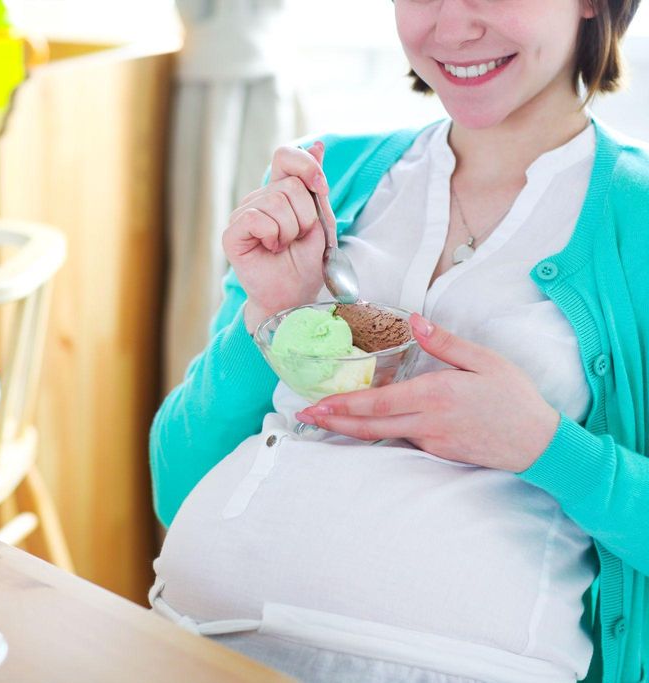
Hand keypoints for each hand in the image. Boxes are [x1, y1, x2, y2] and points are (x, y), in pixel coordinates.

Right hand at [223, 142, 335, 332]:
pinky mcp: (232, 234)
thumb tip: (318, 144)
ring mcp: (242, 215)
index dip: (306, 166)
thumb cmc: (306, 262)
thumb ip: (316, 185)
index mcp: (278, 191)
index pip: (285, 155)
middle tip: (297, 238)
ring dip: (290, 230)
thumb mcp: (320, 219)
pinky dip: (272, 235)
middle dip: (305, 216)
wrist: (294, 295)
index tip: (321, 188)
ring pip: (274, 201)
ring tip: (284, 246)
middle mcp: (258, 199)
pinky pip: (255, 218)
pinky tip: (270, 248)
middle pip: (288, 185)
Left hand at [296, 314, 559, 471]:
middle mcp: (427, 422)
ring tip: (324, 418)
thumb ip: (445, 343)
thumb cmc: (514, 398)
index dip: (343, 405)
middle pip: (369, 426)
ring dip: (350, 427)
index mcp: (435, 394)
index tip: (316, 403)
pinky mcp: (437, 453)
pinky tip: (363, 425)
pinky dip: (378, 433)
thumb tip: (415, 321)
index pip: (378, 403)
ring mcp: (431, 441)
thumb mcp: (485, 361)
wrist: (540, 444)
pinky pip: (402, 440)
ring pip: (381, 436)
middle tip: (304, 415)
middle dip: (333, 420)